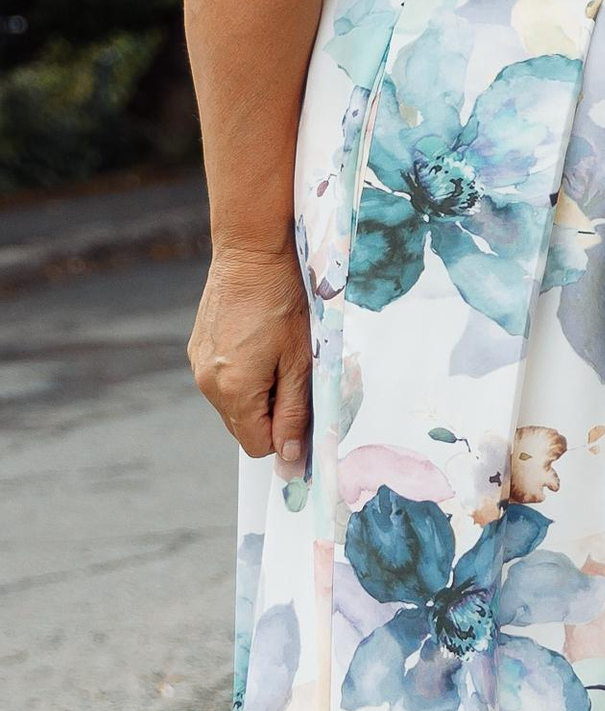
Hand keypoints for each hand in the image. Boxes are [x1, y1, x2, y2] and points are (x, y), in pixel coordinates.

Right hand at [191, 243, 314, 478]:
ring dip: (256, 396)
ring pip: (231, 406)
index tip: (302, 410)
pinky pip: (221, 382)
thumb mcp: (300, 361)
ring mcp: (198, 366)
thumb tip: (288, 456)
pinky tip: (257, 345)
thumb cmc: (283, 303)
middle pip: (242, 429)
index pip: (257, 445)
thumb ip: (293, 413)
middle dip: (270, 416)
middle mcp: (207, 384)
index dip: (284, 436)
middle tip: (291, 376)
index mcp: (233, 390)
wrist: (251, 254)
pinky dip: (241, 377)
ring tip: (275, 357)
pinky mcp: (197, 350)